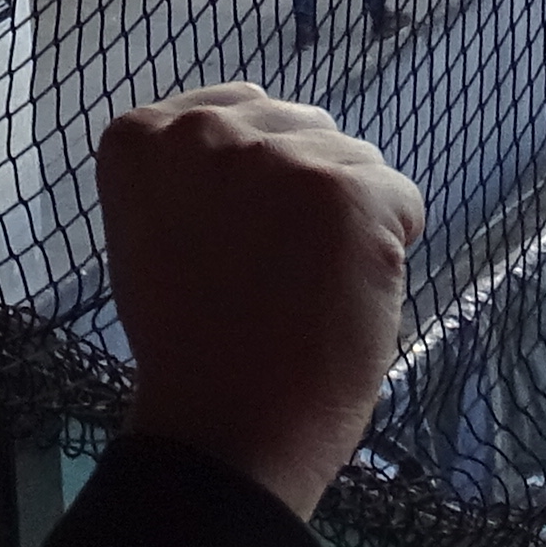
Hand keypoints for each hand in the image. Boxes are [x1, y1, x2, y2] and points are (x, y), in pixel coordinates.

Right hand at [96, 83, 421, 527]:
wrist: (224, 434)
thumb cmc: (190, 345)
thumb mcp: (157, 230)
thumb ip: (198, 174)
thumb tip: (268, 142)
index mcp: (143, 136)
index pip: (238, 112)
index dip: (254, 183)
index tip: (235, 243)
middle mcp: (205, 130)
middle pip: (300, 128)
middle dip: (303, 191)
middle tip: (275, 274)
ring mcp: (280, 158)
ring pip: (355, 162)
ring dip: (347, 221)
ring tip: (305, 293)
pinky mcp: (350, 193)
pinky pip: (402, 201)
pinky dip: (389, 251)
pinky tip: (343, 298)